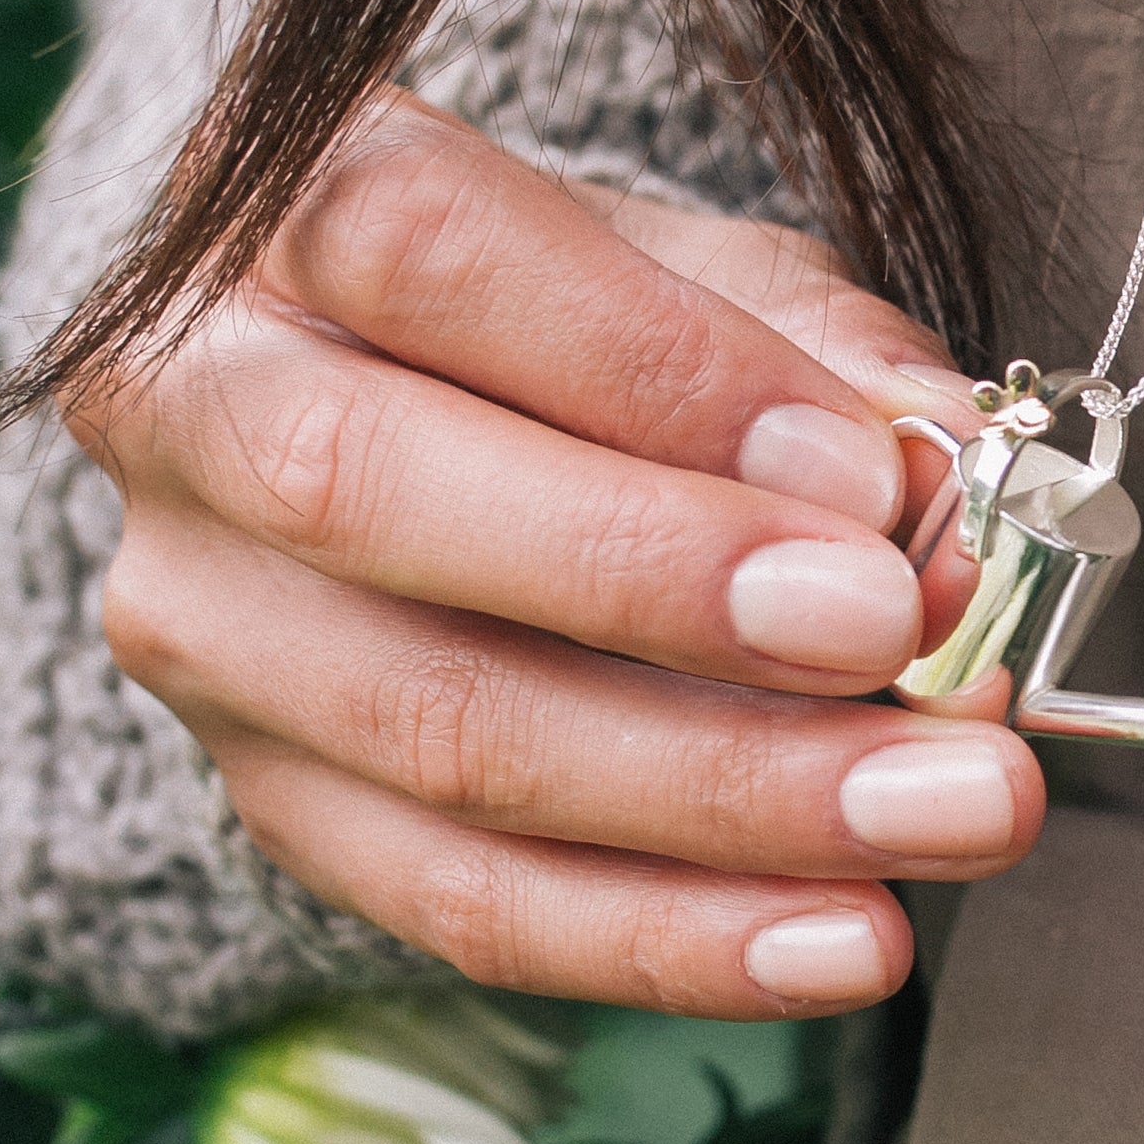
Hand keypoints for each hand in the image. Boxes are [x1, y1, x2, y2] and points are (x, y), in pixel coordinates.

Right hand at [68, 92, 1042, 1017]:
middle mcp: (195, 405)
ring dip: (723, 801)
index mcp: (279, 205)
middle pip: (374, 493)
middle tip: (896, 643)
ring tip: (942, 815)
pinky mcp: (270, 793)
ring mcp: (211, 621)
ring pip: (438, 736)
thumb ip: (815, 352)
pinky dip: (674, 935)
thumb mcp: (694, 268)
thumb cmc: (571, 316)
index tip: (863, 476)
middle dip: (663, 587)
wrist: (396, 407)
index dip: (656, 372)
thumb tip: (947, 476)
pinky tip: (841, 938)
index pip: (426, 251)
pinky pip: (463, 901)